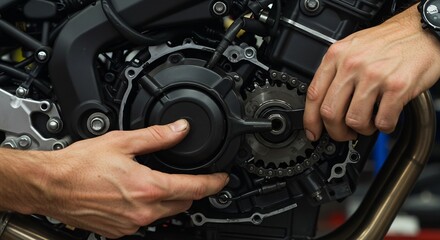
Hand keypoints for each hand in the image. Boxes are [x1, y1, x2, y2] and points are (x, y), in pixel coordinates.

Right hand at [35, 120, 228, 237]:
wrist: (51, 186)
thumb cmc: (79, 166)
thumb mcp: (122, 142)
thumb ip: (157, 137)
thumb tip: (179, 130)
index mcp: (148, 188)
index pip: (195, 188)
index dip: (214, 183)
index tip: (221, 178)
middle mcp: (143, 211)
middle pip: (183, 203)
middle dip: (190, 191)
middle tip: (188, 177)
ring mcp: (131, 224)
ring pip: (165, 215)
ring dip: (169, 200)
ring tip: (158, 183)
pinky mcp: (119, 232)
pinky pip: (145, 222)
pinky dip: (148, 210)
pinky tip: (136, 195)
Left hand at [303, 5, 439, 140]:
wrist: (422, 31)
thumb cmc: (389, 41)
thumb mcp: (352, 48)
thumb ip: (335, 72)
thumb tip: (323, 104)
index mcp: (336, 56)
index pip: (314, 94)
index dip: (310, 120)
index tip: (313, 132)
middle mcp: (352, 65)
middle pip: (330, 112)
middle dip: (336, 131)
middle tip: (344, 134)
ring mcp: (374, 76)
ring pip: (354, 120)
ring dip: (361, 130)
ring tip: (369, 124)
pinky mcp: (397, 87)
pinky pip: (382, 121)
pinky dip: (384, 127)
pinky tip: (386, 119)